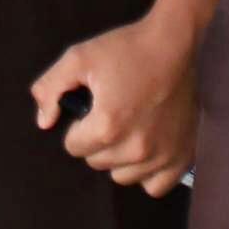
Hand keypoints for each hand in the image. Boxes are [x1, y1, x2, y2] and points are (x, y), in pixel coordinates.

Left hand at [31, 12, 202, 194]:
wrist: (175, 43)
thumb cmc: (127, 49)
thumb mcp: (79, 57)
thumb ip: (51, 88)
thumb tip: (45, 121)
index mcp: (108, 126)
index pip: (74, 147)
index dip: (78, 127)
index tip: (91, 110)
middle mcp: (136, 148)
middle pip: (97, 162)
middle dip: (98, 141)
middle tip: (112, 113)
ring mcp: (162, 155)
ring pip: (124, 175)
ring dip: (121, 158)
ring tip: (130, 129)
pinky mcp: (183, 156)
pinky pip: (156, 186)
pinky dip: (148, 172)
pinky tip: (148, 149)